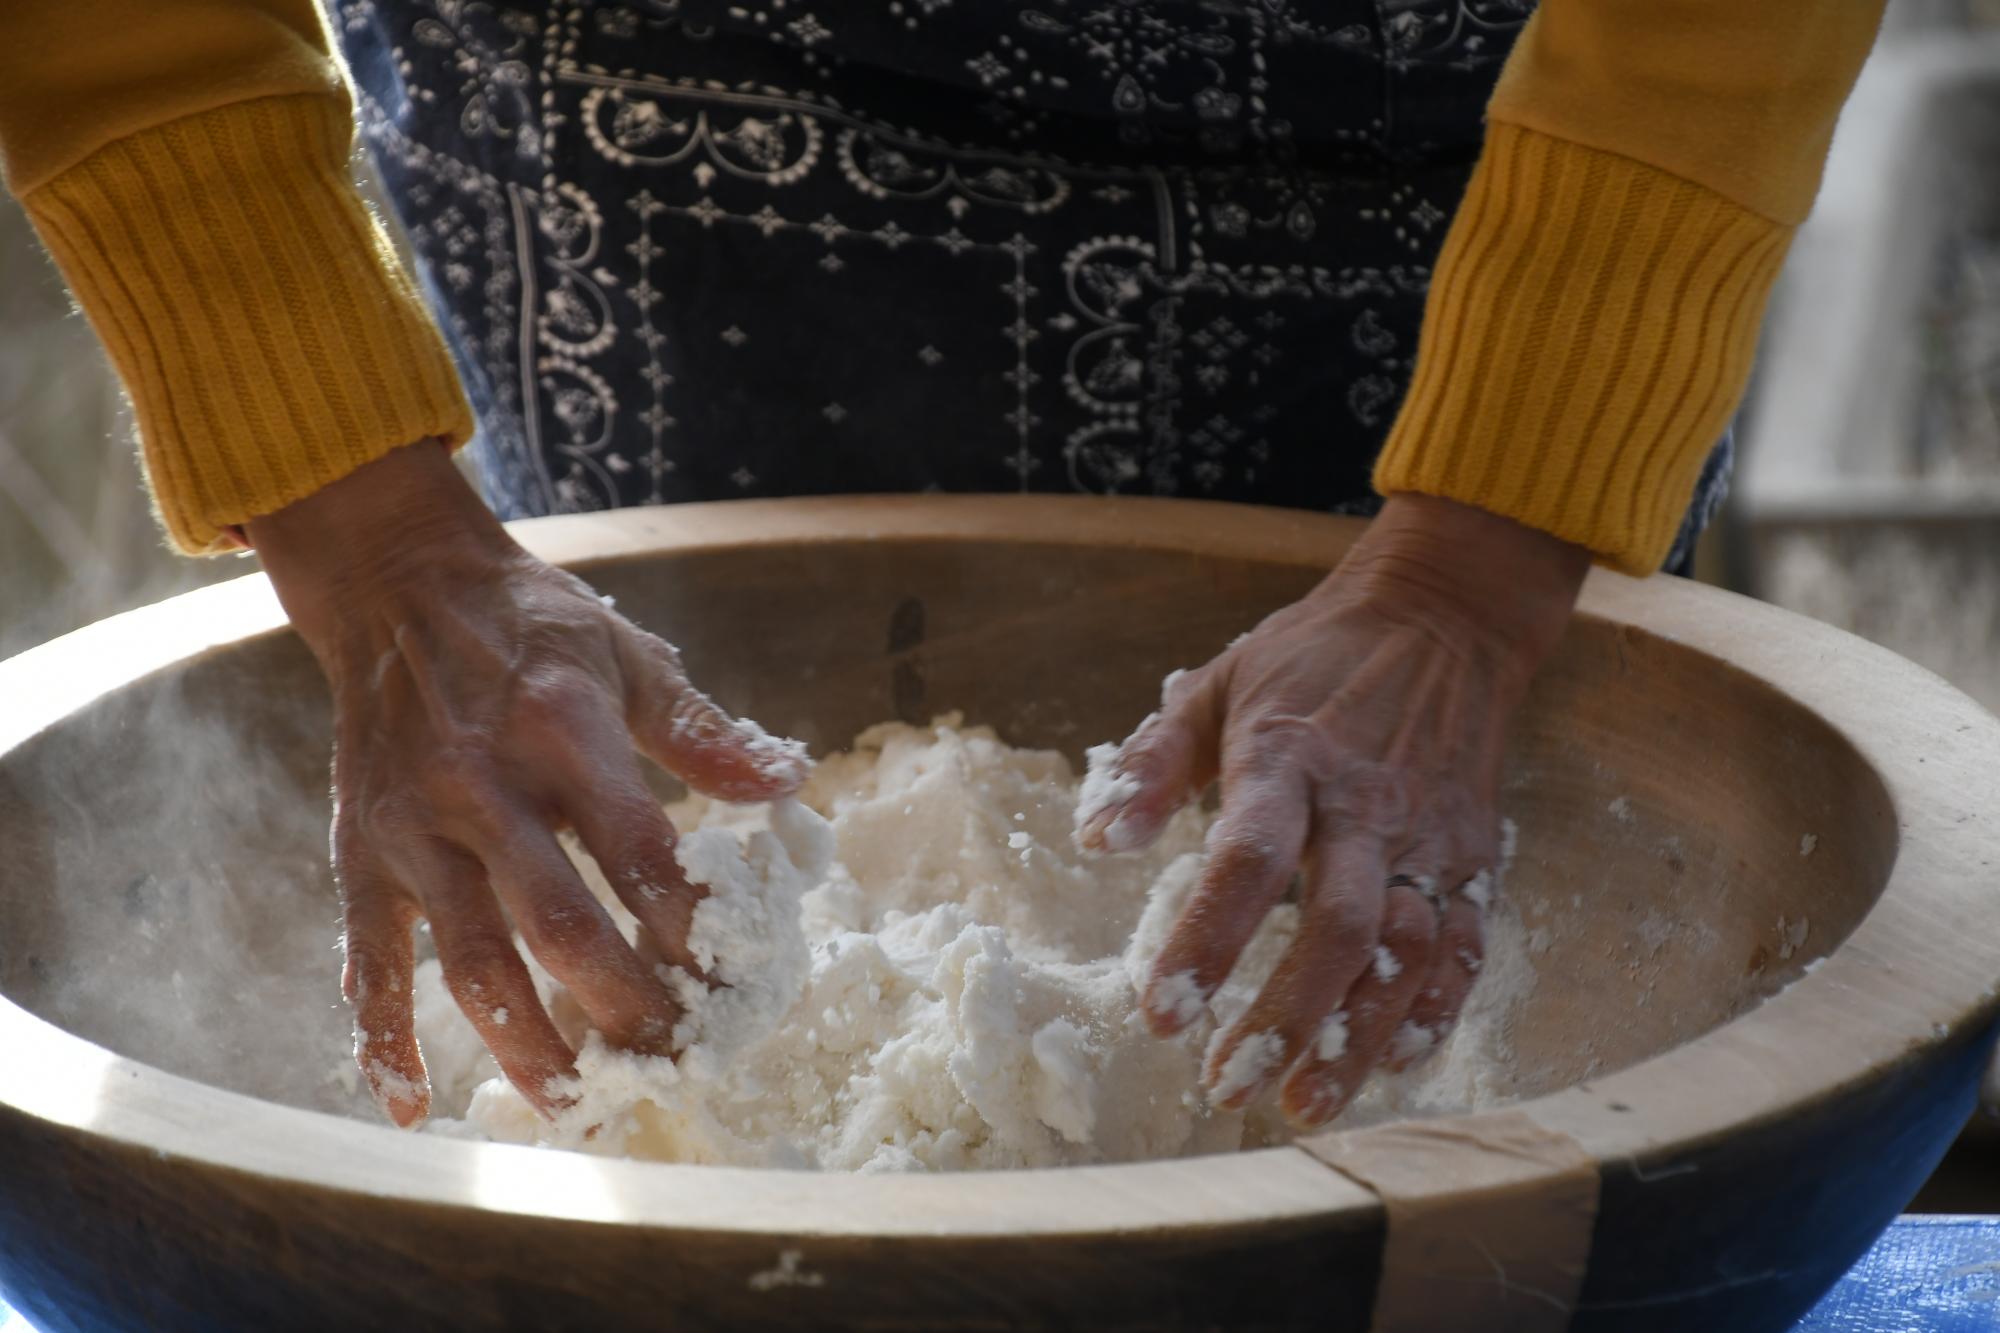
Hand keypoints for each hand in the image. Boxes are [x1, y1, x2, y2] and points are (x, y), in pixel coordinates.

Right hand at [247, 442, 807, 1125]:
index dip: (691, 931)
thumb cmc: (528, 624)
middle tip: (675, 1064)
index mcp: (563, 731)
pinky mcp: (363, 854)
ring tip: (577, 1105)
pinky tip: (410, 1104)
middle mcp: (483, 787)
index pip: (640, 855)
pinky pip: (367, 958)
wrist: (395, 584)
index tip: (735, 986)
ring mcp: (415, 829)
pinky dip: (380, 1036)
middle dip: (623, 1008)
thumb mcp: (627, 654)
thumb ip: (701, 731)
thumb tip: (788, 781)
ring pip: (470, 960)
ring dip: (525, 1044)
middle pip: (559, 925)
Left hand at [1077, 494, 1586, 1128]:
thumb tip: (1095, 839)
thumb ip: (1152, 764)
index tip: (1160, 1015)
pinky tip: (1392, 1061)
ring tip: (1303, 1103)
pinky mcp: (1474, 856)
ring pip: (1406, 953)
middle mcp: (1365, 808)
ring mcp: (1428, 838)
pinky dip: (1434, 1011)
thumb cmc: (1311, 658)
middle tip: (1226, 1087)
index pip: (1247, 861)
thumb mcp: (1215, 685)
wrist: (1446, 619)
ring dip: (1356, 1037)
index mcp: (1289, 760)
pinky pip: (1465, 946)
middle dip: (1283, 1018)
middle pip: (1335, 928)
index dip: (1205, 942)